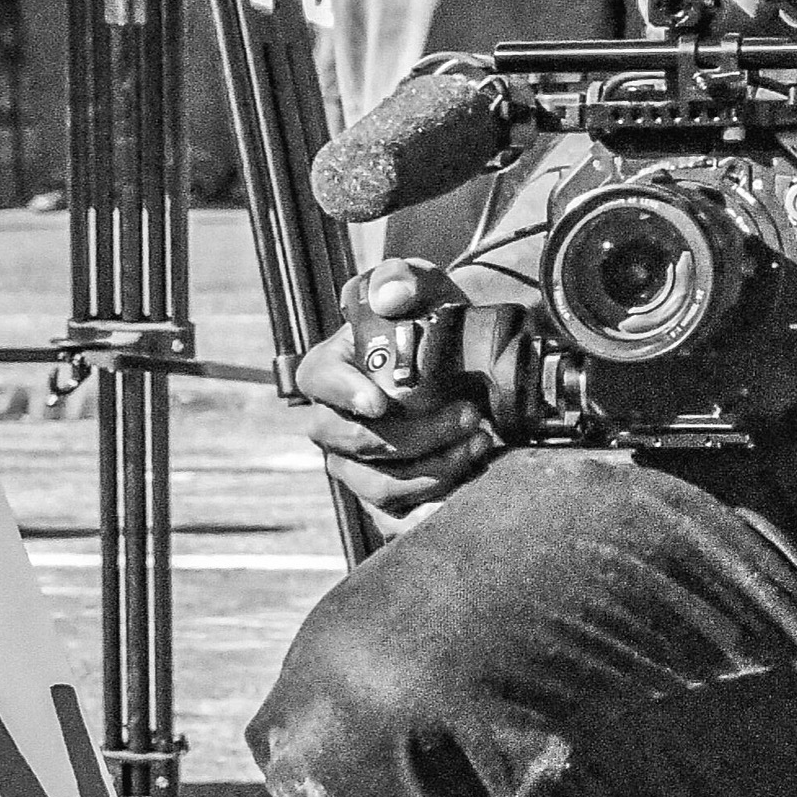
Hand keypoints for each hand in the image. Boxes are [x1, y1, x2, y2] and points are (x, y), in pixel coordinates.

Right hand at [292, 261, 498, 517]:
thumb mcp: (423, 287)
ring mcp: (354, 465)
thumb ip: (403, 278)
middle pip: (351, 443)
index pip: (316, 383)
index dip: (344, 394)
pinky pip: (397, 519)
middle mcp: (333, 423)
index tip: (380, 402)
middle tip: (468, 414)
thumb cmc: (430, 325)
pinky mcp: (382, 498)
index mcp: (329, 370)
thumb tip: (391, 295)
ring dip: (434, 469)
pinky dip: (434, 506)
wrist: (462, 366)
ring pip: (377, 485)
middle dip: (414, 435)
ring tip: (479, 442)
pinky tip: (470, 482)